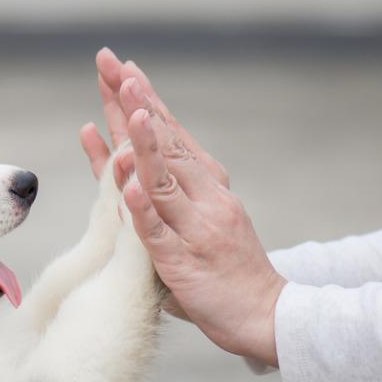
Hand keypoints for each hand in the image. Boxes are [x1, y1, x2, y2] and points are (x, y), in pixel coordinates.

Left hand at [79, 48, 286, 365]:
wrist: (267, 314)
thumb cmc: (226, 270)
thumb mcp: (199, 221)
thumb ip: (165, 195)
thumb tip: (129, 164)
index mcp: (207, 186)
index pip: (171, 134)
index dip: (146, 101)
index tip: (124, 68)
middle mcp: (205, 198)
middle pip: (164, 144)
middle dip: (136, 103)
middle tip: (114, 66)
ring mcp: (195, 229)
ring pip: (163, 180)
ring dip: (144, 143)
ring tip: (127, 109)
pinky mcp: (184, 262)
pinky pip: (158, 233)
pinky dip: (142, 209)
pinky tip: (128, 186)